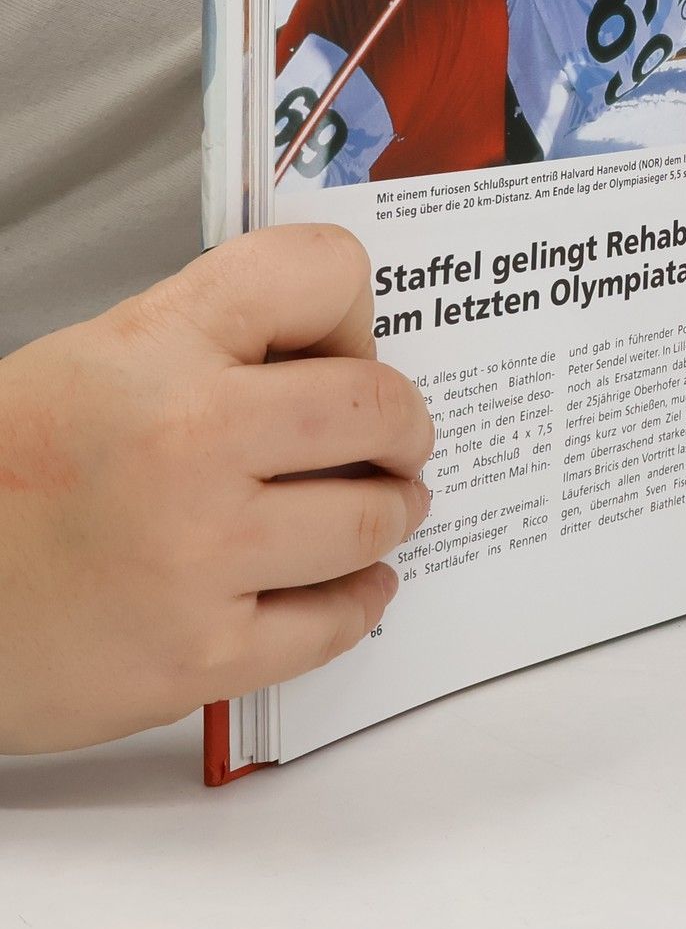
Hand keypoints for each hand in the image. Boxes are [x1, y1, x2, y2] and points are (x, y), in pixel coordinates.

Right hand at [0, 225, 432, 753]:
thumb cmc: (4, 474)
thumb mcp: (100, 356)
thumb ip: (219, 336)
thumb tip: (342, 352)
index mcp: (160, 347)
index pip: (320, 272)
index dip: (350, 306)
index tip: (349, 344)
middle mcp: (188, 443)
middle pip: (375, 406)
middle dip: (403, 424)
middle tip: (399, 437)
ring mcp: (198, 554)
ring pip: (370, 520)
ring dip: (393, 511)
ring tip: (385, 505)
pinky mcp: (198, 656)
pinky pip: (332, 624)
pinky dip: (360, 600)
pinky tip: (358, 583)